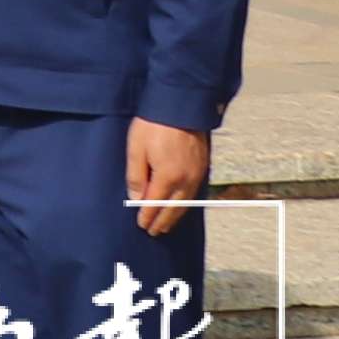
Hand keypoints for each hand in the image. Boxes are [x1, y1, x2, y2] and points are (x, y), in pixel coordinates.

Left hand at [130, 117, 210, 237]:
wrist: (180, 107)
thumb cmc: (154, 125)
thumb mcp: (136, 149)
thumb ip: (136, 176)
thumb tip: (136, 198)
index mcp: (168, 177)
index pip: (156, 204)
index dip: (148, 216)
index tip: (142, 225)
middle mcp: (186, 180)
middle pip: (174, 208)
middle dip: (163, 221)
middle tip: (154, 231)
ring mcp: (197, 175)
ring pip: (186, 203)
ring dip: (175, 215)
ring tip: (166, 224)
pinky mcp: (202, 167)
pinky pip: (193, 193)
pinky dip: (185, 204)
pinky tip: (179, 205)